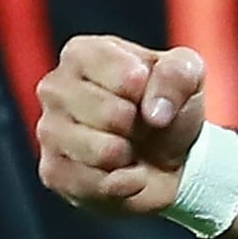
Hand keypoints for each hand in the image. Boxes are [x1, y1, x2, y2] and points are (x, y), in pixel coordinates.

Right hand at [37, 37, 206, 213]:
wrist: (169, 158)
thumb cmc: (168, 108)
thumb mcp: (188, 75)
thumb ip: (178, 74)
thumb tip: (154, 111)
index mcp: (83, 53)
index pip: (126, 75)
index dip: (150, 92)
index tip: (148, 93)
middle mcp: (55, 87)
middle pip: (110, 114)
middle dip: (139, 127)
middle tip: (139, 126)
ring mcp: (48, 131)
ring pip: (102, 152)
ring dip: (130, 156)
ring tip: (128, 148)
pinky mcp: (52, 172)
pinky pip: (96, 184)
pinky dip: (124, 184)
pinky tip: (122, 172)